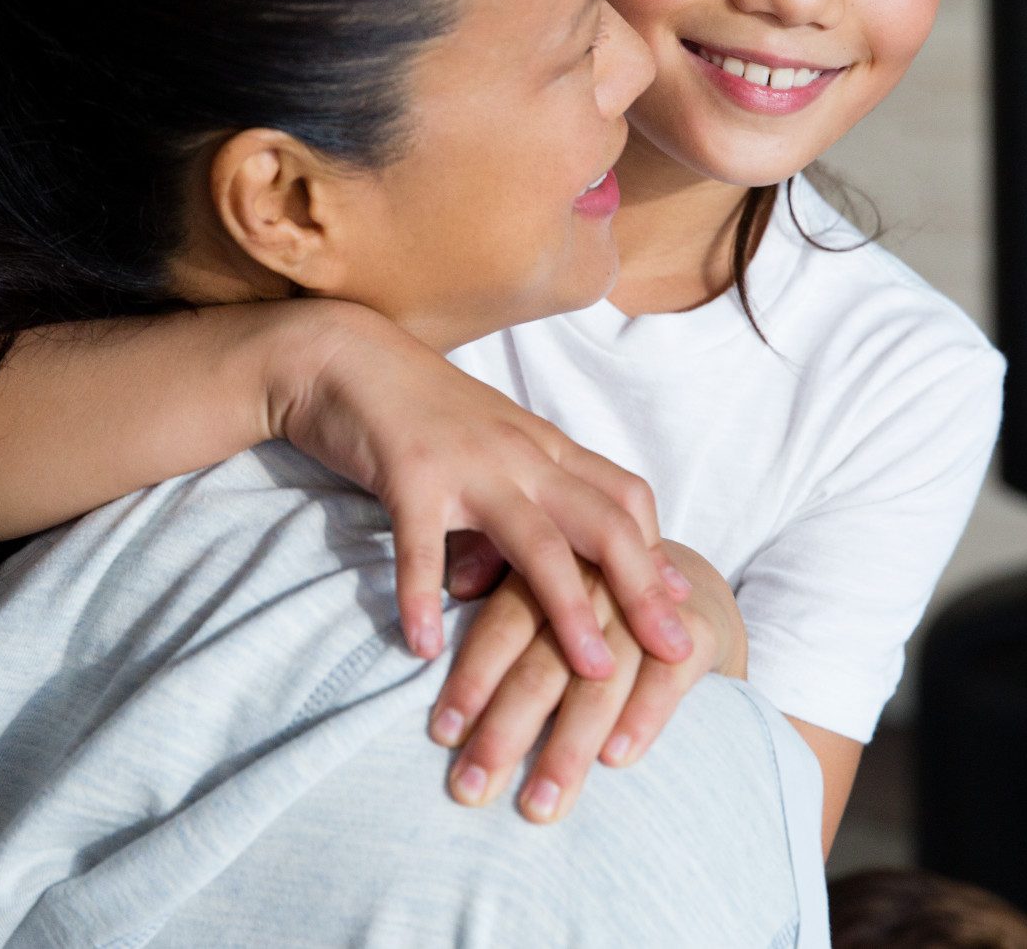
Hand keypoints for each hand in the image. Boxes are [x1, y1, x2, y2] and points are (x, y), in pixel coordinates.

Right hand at [276, 304, 695, 679]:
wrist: (344, 355)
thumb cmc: (417, 411)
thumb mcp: (486, 450)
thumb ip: (516, 505)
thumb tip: (528, 581)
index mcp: (543, 446)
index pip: (624, 497)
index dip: (657, 553)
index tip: (682, 608)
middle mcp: (520, 453)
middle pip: (604, 523)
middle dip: (645, 590)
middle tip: (674, 651)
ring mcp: (468, 463)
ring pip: (537, 541)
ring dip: (569, 609)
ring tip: (593, 671)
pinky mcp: (409, 474)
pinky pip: (422, 545)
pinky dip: (422, 597)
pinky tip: (423, 646)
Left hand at [426, 542, 745, 823]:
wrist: (687, 582)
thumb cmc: (590, 594)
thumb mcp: (540, 577)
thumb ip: (491, 582)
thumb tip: (441, 602)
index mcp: (548, 565)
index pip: (502, 624)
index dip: (473, 680)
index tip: (443, 736)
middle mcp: (596, 581)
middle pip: (545, 663)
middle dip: (505, 732)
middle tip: (471, 789)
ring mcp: (647, 608)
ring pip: (600, 682)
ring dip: (568, 748)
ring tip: (538, 804)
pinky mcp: (698, 630)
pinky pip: (667, 679)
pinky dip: (641, 718)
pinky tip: (615, 760)